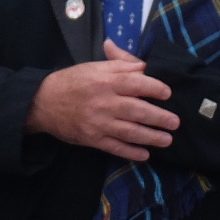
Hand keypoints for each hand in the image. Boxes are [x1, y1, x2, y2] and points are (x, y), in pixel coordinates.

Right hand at [25, 40, 177, 160]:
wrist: (43, 102)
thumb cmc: (73, 81)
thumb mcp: (95, 67)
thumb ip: (121, 65)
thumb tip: (144, 66)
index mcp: (105, 80)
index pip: (135, 83)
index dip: (154, 88)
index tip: (168, 93)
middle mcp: (103, 102)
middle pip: (136, 110)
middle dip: (159, 117)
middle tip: (175, 122)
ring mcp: (98, 123)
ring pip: (129, 131)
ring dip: (150, 137)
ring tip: (167, 140)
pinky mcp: (92, 139)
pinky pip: (115, 147)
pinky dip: (131, 152)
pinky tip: (145, 154)